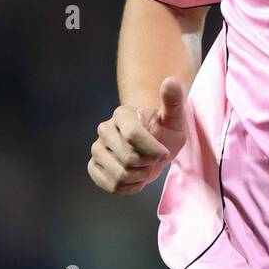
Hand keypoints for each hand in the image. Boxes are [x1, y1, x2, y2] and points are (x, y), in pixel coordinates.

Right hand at [87, 76, 187, 194]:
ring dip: (140, 177)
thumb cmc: (164, 131)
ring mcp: (97, 149)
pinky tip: (136, 178)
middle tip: (153, 159)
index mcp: (122, 114)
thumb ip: (174, 100)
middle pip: (129, 158)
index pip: (134, 135)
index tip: (165, 152)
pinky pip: (111, 186)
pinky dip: (129, 187)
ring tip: (144, 168)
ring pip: (119, 175)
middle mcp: (104, 129)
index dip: (154, 150)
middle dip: (148, 164)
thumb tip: (171, 80)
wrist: (152, 146)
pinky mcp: (93, 167)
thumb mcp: (175, 118)